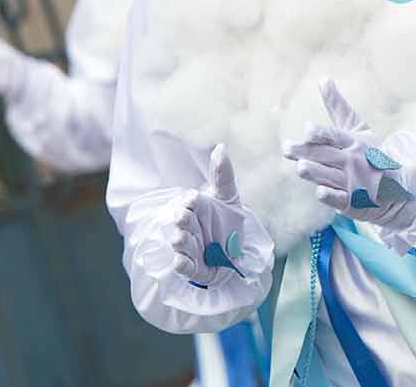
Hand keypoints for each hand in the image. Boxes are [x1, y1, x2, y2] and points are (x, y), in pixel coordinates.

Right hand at [166, 145, 257, 287]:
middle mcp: (188, 226)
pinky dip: (181, 265)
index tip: (193, 199)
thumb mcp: (229, 197)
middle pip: (180, 221)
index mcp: (195, 208)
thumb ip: (223, 174)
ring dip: (180, 240)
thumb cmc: (227, 222)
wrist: (236, 252)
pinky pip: (183, 266)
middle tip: (184, 217)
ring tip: (180, 238)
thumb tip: (220, 147)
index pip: (186, 201)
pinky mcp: (192, 267)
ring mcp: (189, 247)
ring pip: (179, 243)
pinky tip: (180, 262)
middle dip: (181, 219)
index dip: (188, 201)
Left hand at [283, 80, 415, 231]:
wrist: (395, 188)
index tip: (307, 129)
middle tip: (287, 148)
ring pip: (329, 175)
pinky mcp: (350, 201)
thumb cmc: (371, 154)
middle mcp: (351, 161)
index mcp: (353, 141)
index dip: (321, 132)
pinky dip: (330, 195)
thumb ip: (338, 106)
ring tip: (301, 167)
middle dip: (306, 152)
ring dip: (316, 171)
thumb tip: (323, 79)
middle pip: (325, 155)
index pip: (334, 135)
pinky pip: (338, 198)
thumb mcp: (358, 128)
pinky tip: (320, 191)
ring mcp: (351, 182)